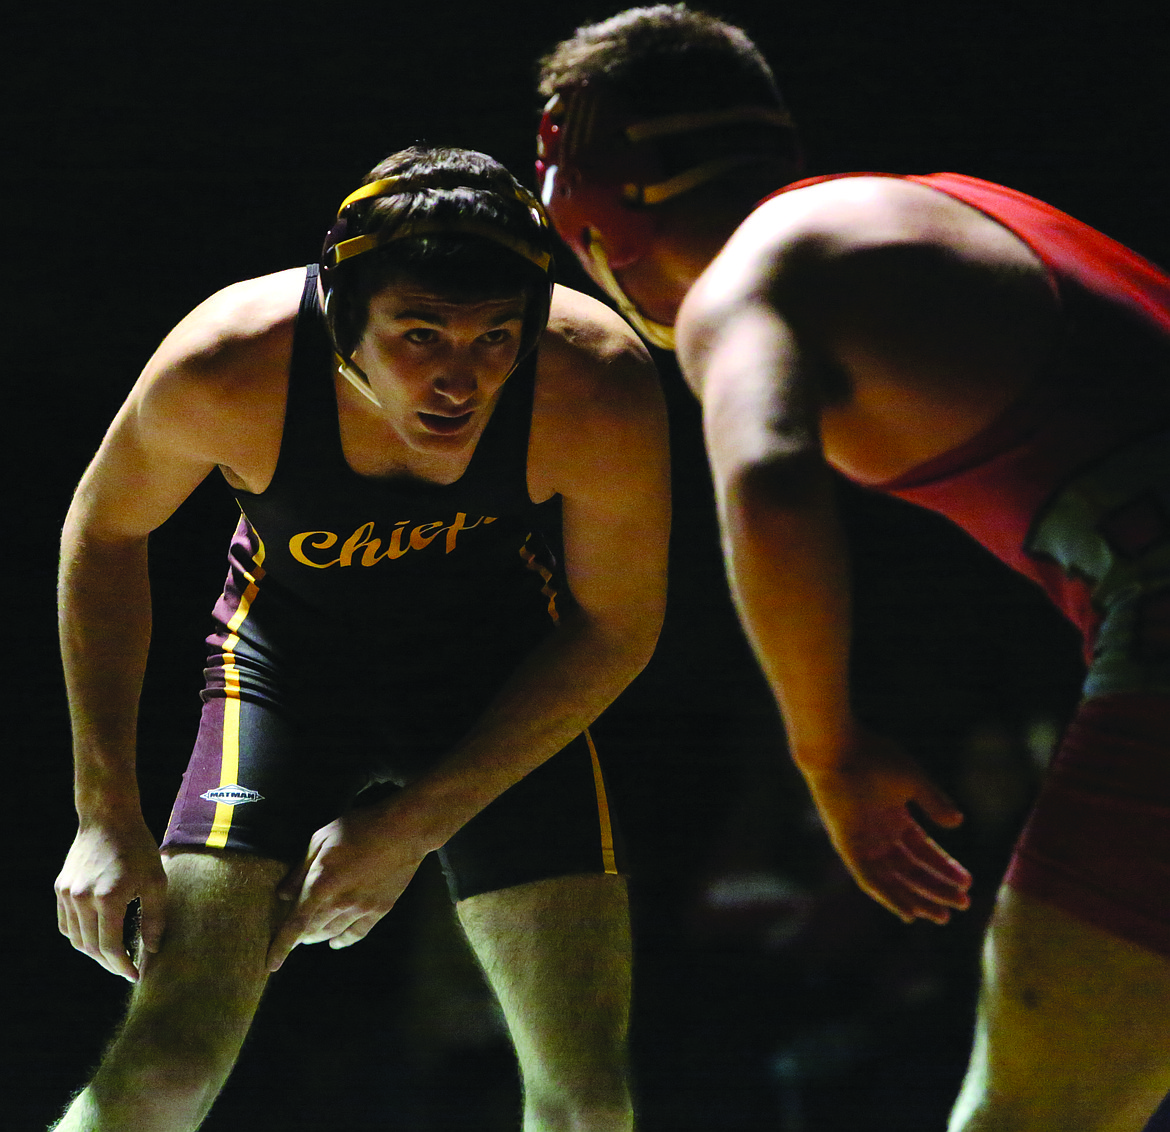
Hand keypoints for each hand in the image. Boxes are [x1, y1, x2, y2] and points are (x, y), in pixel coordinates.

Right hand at [55, 817, 166, 980]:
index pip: (111, 947)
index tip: (135, 975)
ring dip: (93, 952)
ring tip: (113, 955)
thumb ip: (155, 918)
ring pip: (76, 939)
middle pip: (91, 947)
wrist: (108, 819)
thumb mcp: (156, 881)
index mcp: (108, 898)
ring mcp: (67, 895)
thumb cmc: (138, 848)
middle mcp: (82, 899)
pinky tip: (96, 937)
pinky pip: (66, 924)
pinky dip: (80, 936)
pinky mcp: (60, 889)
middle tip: (126, 969)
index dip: (123, 966)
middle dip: (110, 963)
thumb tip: (152, 950)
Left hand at [266, 804, 425, 971]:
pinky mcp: (380, 909)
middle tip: (293, 931)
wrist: (403, 830)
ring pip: (332, 934)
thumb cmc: (359, 828)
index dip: (281, 946)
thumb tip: (283, 895)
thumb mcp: (321, 839)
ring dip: (318, 936)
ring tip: (311, 935)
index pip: (295, 925)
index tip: (271, 965)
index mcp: (320, 885)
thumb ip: (300, 869)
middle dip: (299, 936)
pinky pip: (357, 933)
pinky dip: (344, 940)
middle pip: (312, 932)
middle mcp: (339, 904)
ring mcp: (361, 909)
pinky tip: (336, 941)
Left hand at [801, 732, 971, 924]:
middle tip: (962, 905)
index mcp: (894, 817)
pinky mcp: (847, 846)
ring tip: (942, 916)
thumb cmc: (874, 756)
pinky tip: (909, 912)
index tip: (967, 883)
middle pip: (911, 868)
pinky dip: (888, 896)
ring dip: (917, 898)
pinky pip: (868, 878)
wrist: (839, 750)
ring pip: (893, 878)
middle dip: (936, 887)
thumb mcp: (913, 780)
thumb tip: (957, 823)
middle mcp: (879, 833)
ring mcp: (863, 841)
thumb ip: (934, 802)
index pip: (923, 850)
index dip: (945, 867)